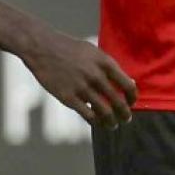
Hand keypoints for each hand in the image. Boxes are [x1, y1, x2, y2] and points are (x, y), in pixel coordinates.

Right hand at [23, 32, 137, 127]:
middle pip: (118, 102)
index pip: (128, 86)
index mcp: (105, 63)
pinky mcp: (68, 97)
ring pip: (105, 113)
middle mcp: (96, 76)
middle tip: (125, 119)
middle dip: (125, 114)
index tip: (131, 102)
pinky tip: (96, 122)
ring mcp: (82, 87)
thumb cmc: (69, 49)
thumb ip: (109, 67)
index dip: (132, 98)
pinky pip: (88, 116)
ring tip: (112, 125)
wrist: (42, 49)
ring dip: (112, 122)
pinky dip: (96, 122)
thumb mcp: (93, 52)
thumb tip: (129, 82)